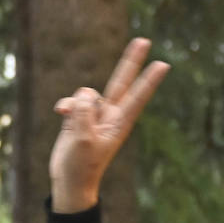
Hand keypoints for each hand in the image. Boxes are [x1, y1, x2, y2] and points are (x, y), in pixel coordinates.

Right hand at [49, 37, 169, 212]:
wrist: (69, 181)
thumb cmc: (81, 166)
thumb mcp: (82, 139)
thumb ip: (83, 112)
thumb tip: (84, 94)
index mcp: (119, 123)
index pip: (137, 96)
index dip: (149, 80)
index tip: (163, 64)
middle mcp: (110, 115)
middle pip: (122, 82)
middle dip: (131, 61)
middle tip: (144, 40)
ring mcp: (94, 115)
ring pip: (87, 94)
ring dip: (75, 103)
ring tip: (69, 119)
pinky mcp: (79, 117)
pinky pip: (73, 101)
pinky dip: (66, 105)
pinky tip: (60, 114)